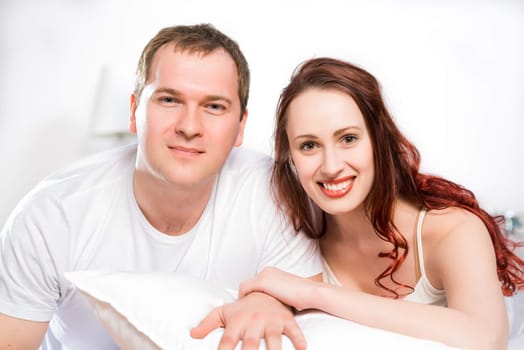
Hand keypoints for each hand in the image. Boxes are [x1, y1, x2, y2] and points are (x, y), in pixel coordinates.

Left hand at [190, 291, 305, 349]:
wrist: (268, 286)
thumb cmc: (244, 306)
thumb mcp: (224, 311)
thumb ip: (208, 323)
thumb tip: (191, 334)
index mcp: (238, 320)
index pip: (228, 341)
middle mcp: (254, 321)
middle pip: (250, 343)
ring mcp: (272, 320)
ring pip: (273, 339)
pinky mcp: (287, 320)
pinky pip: (294, 331)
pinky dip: (299, 340)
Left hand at [239, 267, 317, 311]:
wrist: (311, 292)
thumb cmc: (303, 296)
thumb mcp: (287, 292)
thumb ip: (277, 294)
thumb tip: (271, 305)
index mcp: (272, 271)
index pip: (256, 282)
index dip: (252, 294)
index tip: (252, 305)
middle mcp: (266, 270)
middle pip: (249, 284)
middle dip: (246, 296)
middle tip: (245, 309)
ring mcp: (263, 275)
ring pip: (245, 287)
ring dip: (244, 298)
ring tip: (244, 311)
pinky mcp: (262, 282)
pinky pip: (244, 290)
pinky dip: (242, 299)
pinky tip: (245, 310)